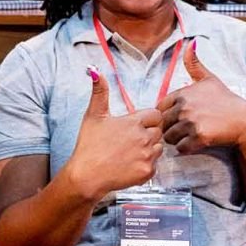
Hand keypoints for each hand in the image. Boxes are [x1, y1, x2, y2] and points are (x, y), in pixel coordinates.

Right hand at [63, 68, 163, 201]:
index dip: (147, 119)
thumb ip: (99, 92)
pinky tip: (130, 165)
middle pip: (158, 131)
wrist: (87, 176)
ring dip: (149, 149)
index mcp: (133, 122)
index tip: (135, 126)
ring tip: (130, 153)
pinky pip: (155, 166)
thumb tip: (94, 70)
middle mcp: (144, 137)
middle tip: (130, 141)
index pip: (155, 115)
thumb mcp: (93, 115)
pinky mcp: (147, 172)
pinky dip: (146, 166)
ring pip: (159, 148)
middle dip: (148, 134)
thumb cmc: (89, 145)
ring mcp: (147, 155)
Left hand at [158, 43, 245, 153]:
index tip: (180, 117)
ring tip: (191, 136)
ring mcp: (191, 122)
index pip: (160, 108)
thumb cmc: (226, 100)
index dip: (168, 114)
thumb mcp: (210, 79)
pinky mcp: (198, 137)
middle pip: (163, 124)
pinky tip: (197, 143)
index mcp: (183, 93)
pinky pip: (181, 148)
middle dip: (171, 128)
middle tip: (186, 130)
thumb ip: (195, 65)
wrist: (244, 120)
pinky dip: (186, 148)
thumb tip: (190, 44)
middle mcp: (184, 107)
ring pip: (170, 137)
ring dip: (177, 139)